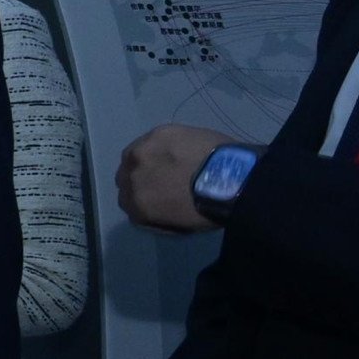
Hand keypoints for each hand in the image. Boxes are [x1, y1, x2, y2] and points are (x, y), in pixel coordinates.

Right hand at [115, 123, 240, 233]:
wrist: (233, 179)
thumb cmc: (209, 209)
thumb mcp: (178, 225)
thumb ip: (157, 215)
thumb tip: (156, 206)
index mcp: (136, 205)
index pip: (127, 203)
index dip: (143, 200)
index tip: (157, 199)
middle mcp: (130, 178)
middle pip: (125, 179)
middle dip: (142, 179)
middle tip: (163, 179)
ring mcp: (142, 152)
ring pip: (133, 157)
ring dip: (146, 160)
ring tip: (169, 160)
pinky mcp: (158, 133)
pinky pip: (150, 140)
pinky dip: (160, 145)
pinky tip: (177, 148)